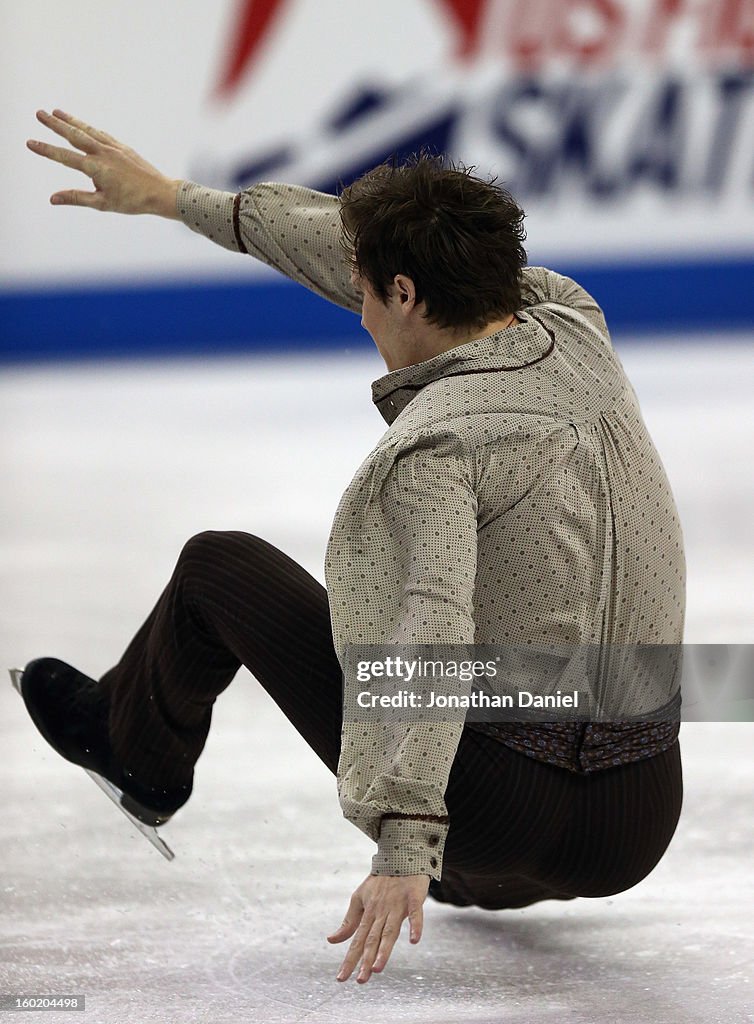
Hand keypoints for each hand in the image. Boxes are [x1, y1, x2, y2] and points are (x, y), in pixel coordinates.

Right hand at [26, 109, 180, 217]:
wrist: (160, 192)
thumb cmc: (132, 201)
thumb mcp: (103, 204)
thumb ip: (76, 198)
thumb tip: (52, 198)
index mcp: (96, 168)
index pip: (65, 157)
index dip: (46, 150)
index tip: (30, 142)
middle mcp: (103, 153)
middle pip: (74, 135)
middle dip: (55, 124)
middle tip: (39, 113)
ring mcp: (114, 147)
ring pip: (87, 130)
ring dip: (71, 120)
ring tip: (56, 111)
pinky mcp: (122, 147)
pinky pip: (101, 134)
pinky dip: (89, 127)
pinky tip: (82, 125)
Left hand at [327, 872, 429, 983]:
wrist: (400, 856)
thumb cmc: (379, 881)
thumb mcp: (360, 898)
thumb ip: (349, 922)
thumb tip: (331, 940)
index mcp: (368, 914)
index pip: (357, 941)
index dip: (350, 959)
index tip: (341, 978)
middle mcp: (381, 912)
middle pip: (372, 939)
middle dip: (365, 960)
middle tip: (360, 981)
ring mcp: (397, 905)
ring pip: (390, 930)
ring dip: (384, 949)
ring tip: (377, 969)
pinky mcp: (413, 898)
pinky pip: (415, 914)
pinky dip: (415, 926)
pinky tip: (414, 940)